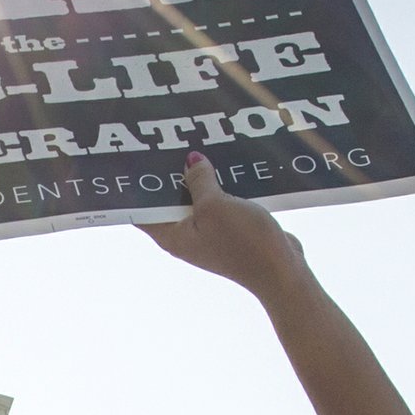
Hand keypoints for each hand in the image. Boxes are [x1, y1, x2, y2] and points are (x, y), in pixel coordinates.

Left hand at [138, 153, 307, 296]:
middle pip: (171, 200)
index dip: (136, 187)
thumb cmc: (243, 242)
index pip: (142, 210)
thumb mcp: (215, 205)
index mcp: (172, 235)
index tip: (133, 161)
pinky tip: (227, 165)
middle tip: (168, 143)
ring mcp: (208, 234)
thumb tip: (191, 161)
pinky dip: (221, 186)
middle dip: (171, 174)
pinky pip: (219, 203)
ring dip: (200, 177)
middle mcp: (186, 237)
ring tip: (199, 146)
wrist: (281, 271)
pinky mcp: (229, 231)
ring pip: (198, 199)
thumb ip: (200, 180)